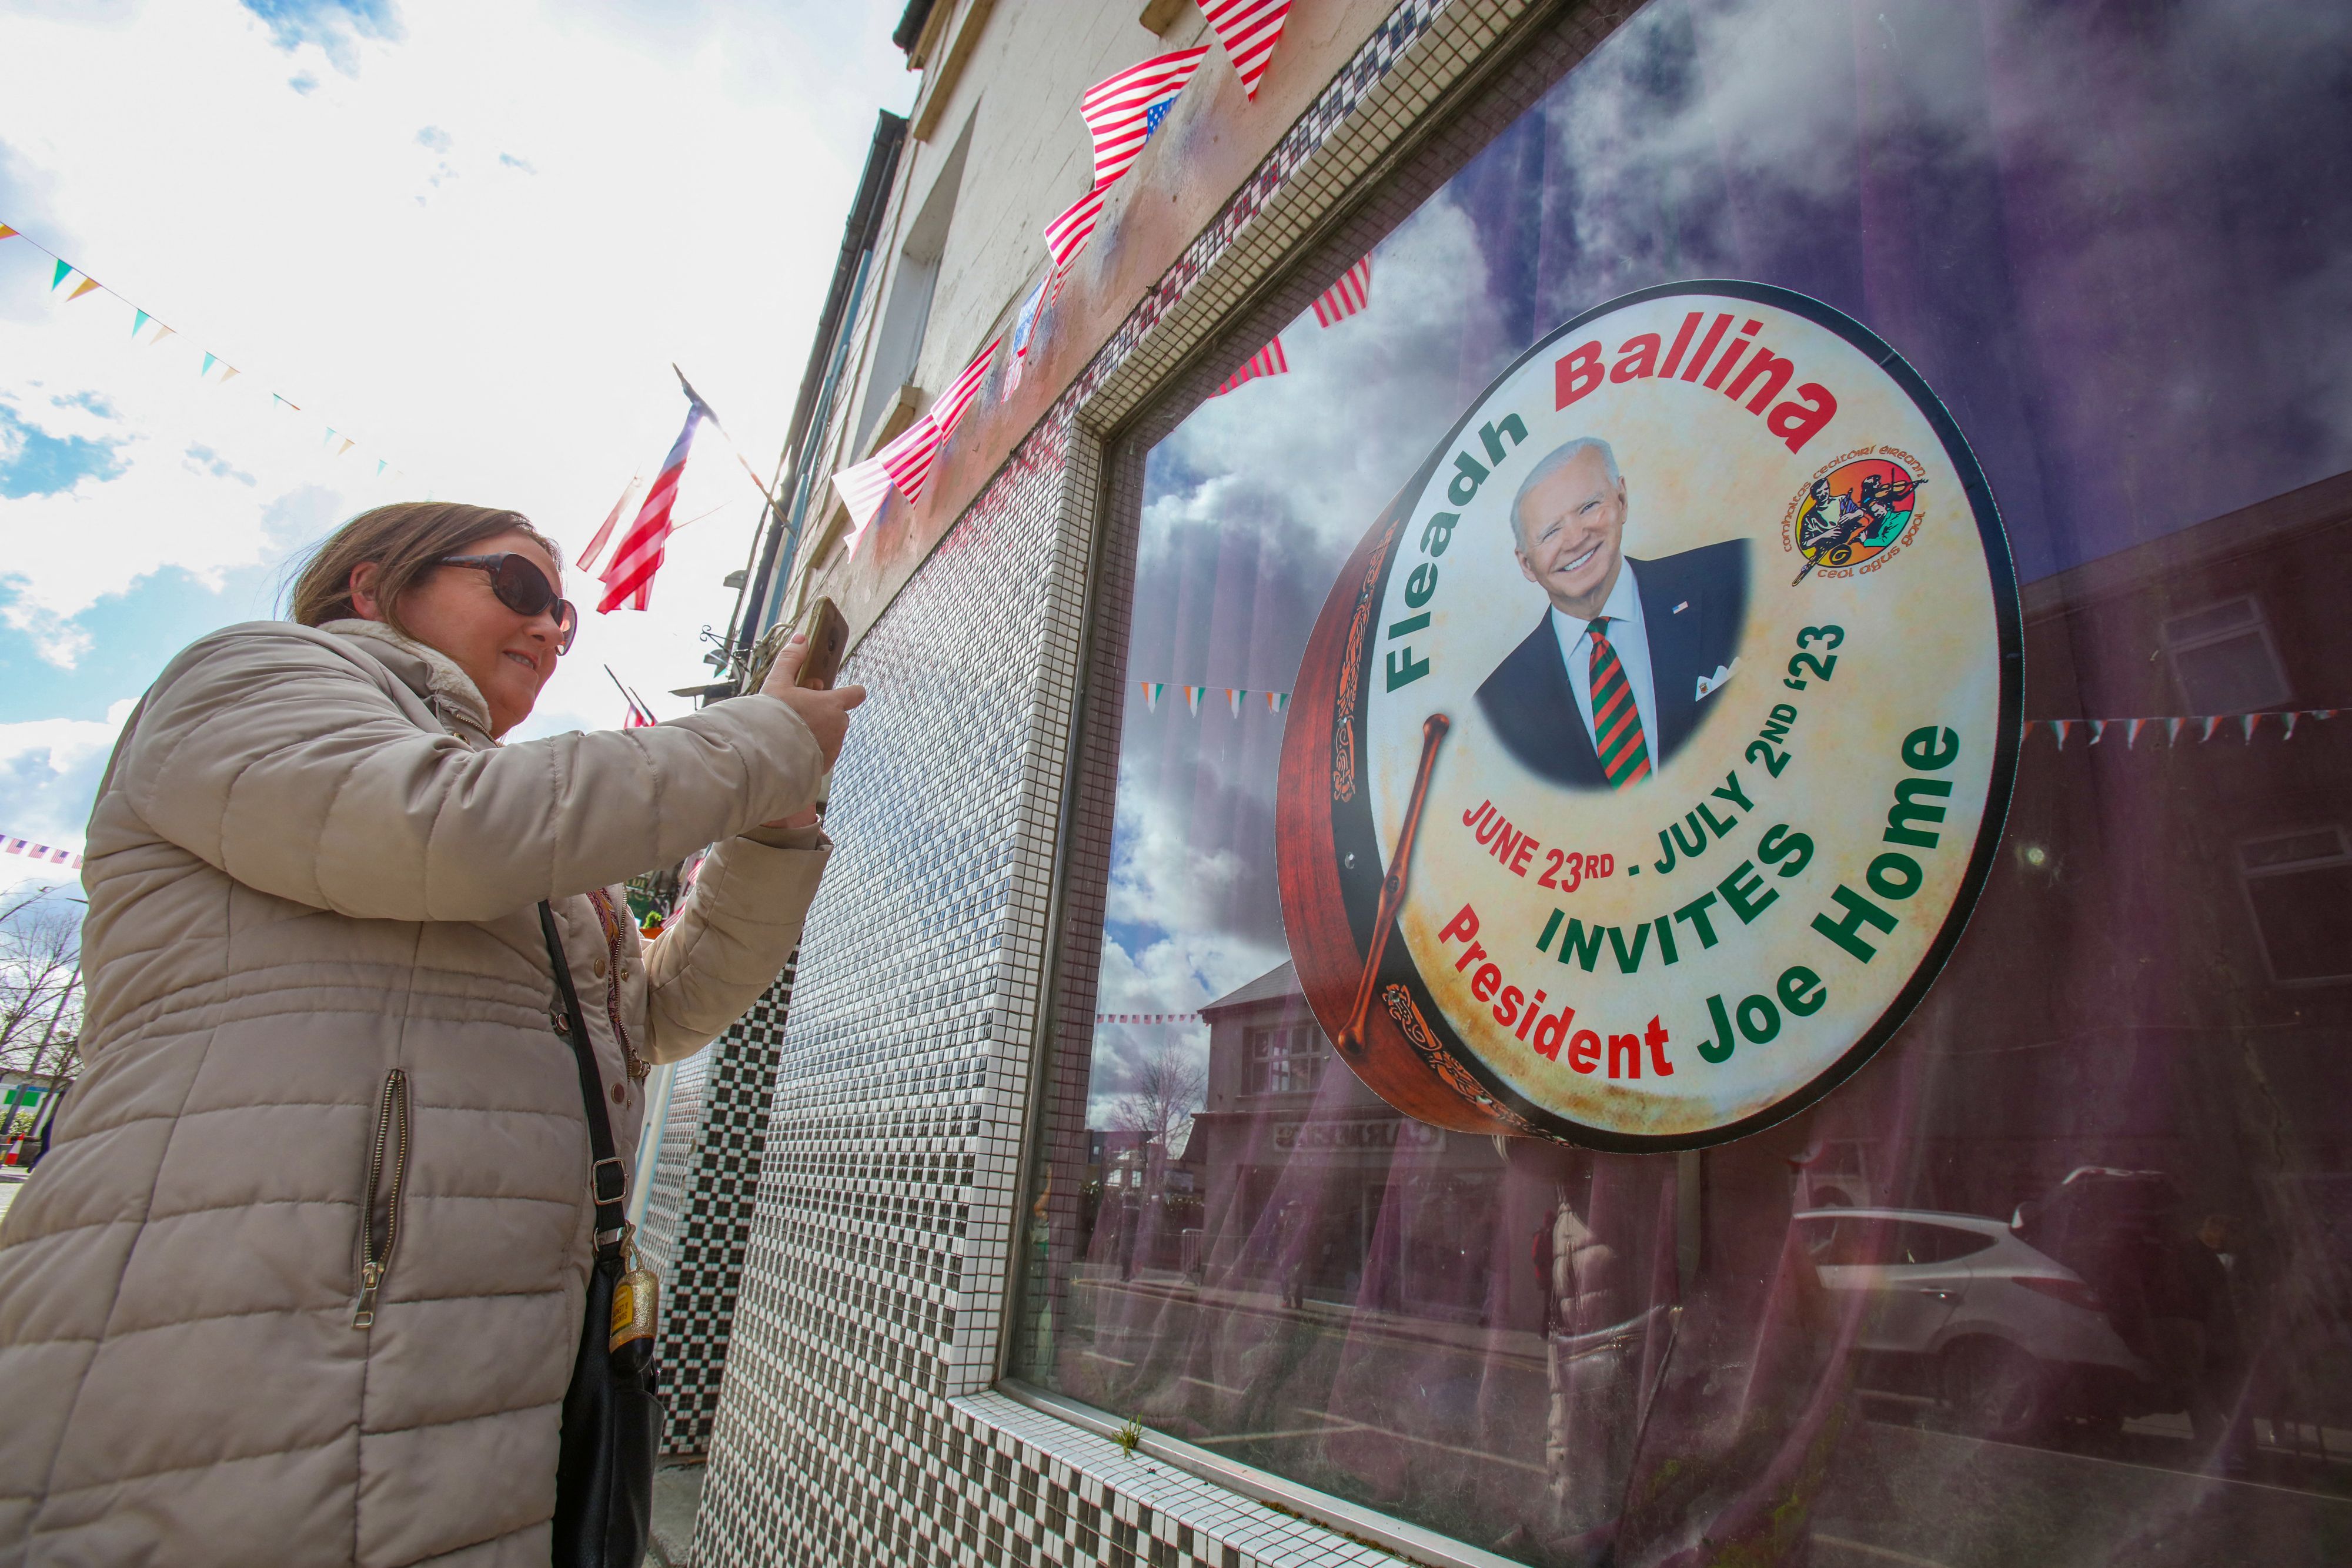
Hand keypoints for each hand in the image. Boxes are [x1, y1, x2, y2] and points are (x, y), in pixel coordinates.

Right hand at [756, 627, 864, 784]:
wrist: (764, 755)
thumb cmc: (772, 716)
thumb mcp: (777, 682)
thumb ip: (791, 659)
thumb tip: (801, 639)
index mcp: (832, 705)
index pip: (856, 694)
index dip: (851, 692)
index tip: (842, 692)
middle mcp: (838, 726)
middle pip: (839, 715)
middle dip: (825, 713)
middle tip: (802, 711)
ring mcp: (833, 748)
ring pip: (831, 735)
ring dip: (819, 732)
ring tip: (793, 731)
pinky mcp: (824, 765)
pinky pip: (823, 754)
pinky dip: (813, 750)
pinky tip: (793, 748)